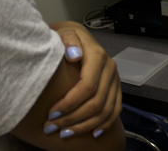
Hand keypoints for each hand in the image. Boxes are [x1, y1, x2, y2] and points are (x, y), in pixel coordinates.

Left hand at [45, 22, 121, 138]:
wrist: (76, 38)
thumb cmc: (66, 38)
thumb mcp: (64, 33)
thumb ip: (68, 41)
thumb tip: (73, 56)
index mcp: (98, 56)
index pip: (87, 86)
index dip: (69, 103)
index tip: (51, 114)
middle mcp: (110, 69)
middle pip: (96, 102)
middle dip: (73, 119)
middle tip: (52, 127)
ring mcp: (115, 80)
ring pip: (106, 110)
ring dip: (85, 126)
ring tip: (65, 134)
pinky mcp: (116, 88)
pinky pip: (115, 110)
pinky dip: (105, 124)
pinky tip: (92, 133)